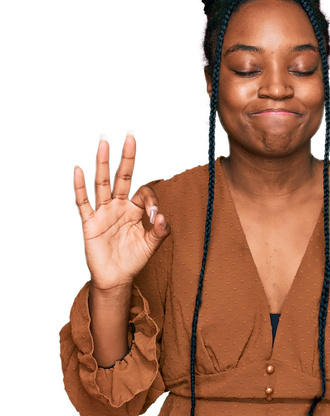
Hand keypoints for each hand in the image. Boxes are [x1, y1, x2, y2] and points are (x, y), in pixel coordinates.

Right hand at [74, 134, 169, 291]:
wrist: (115, 278)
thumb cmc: (133, 260)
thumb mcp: (151, 246)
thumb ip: (160, 232)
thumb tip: (163, 218)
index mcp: (135, 210)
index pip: (144, 193)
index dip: (151, 201)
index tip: (155, 218)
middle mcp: (119, 206)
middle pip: (122, 177)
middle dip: (126, 158)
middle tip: (130, 137)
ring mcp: (103, 212)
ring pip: (103, 184)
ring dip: (103, 164)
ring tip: (104, 143)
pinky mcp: (90, 222)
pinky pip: (84, 202)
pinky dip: (80, 187)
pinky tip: (79, 170)